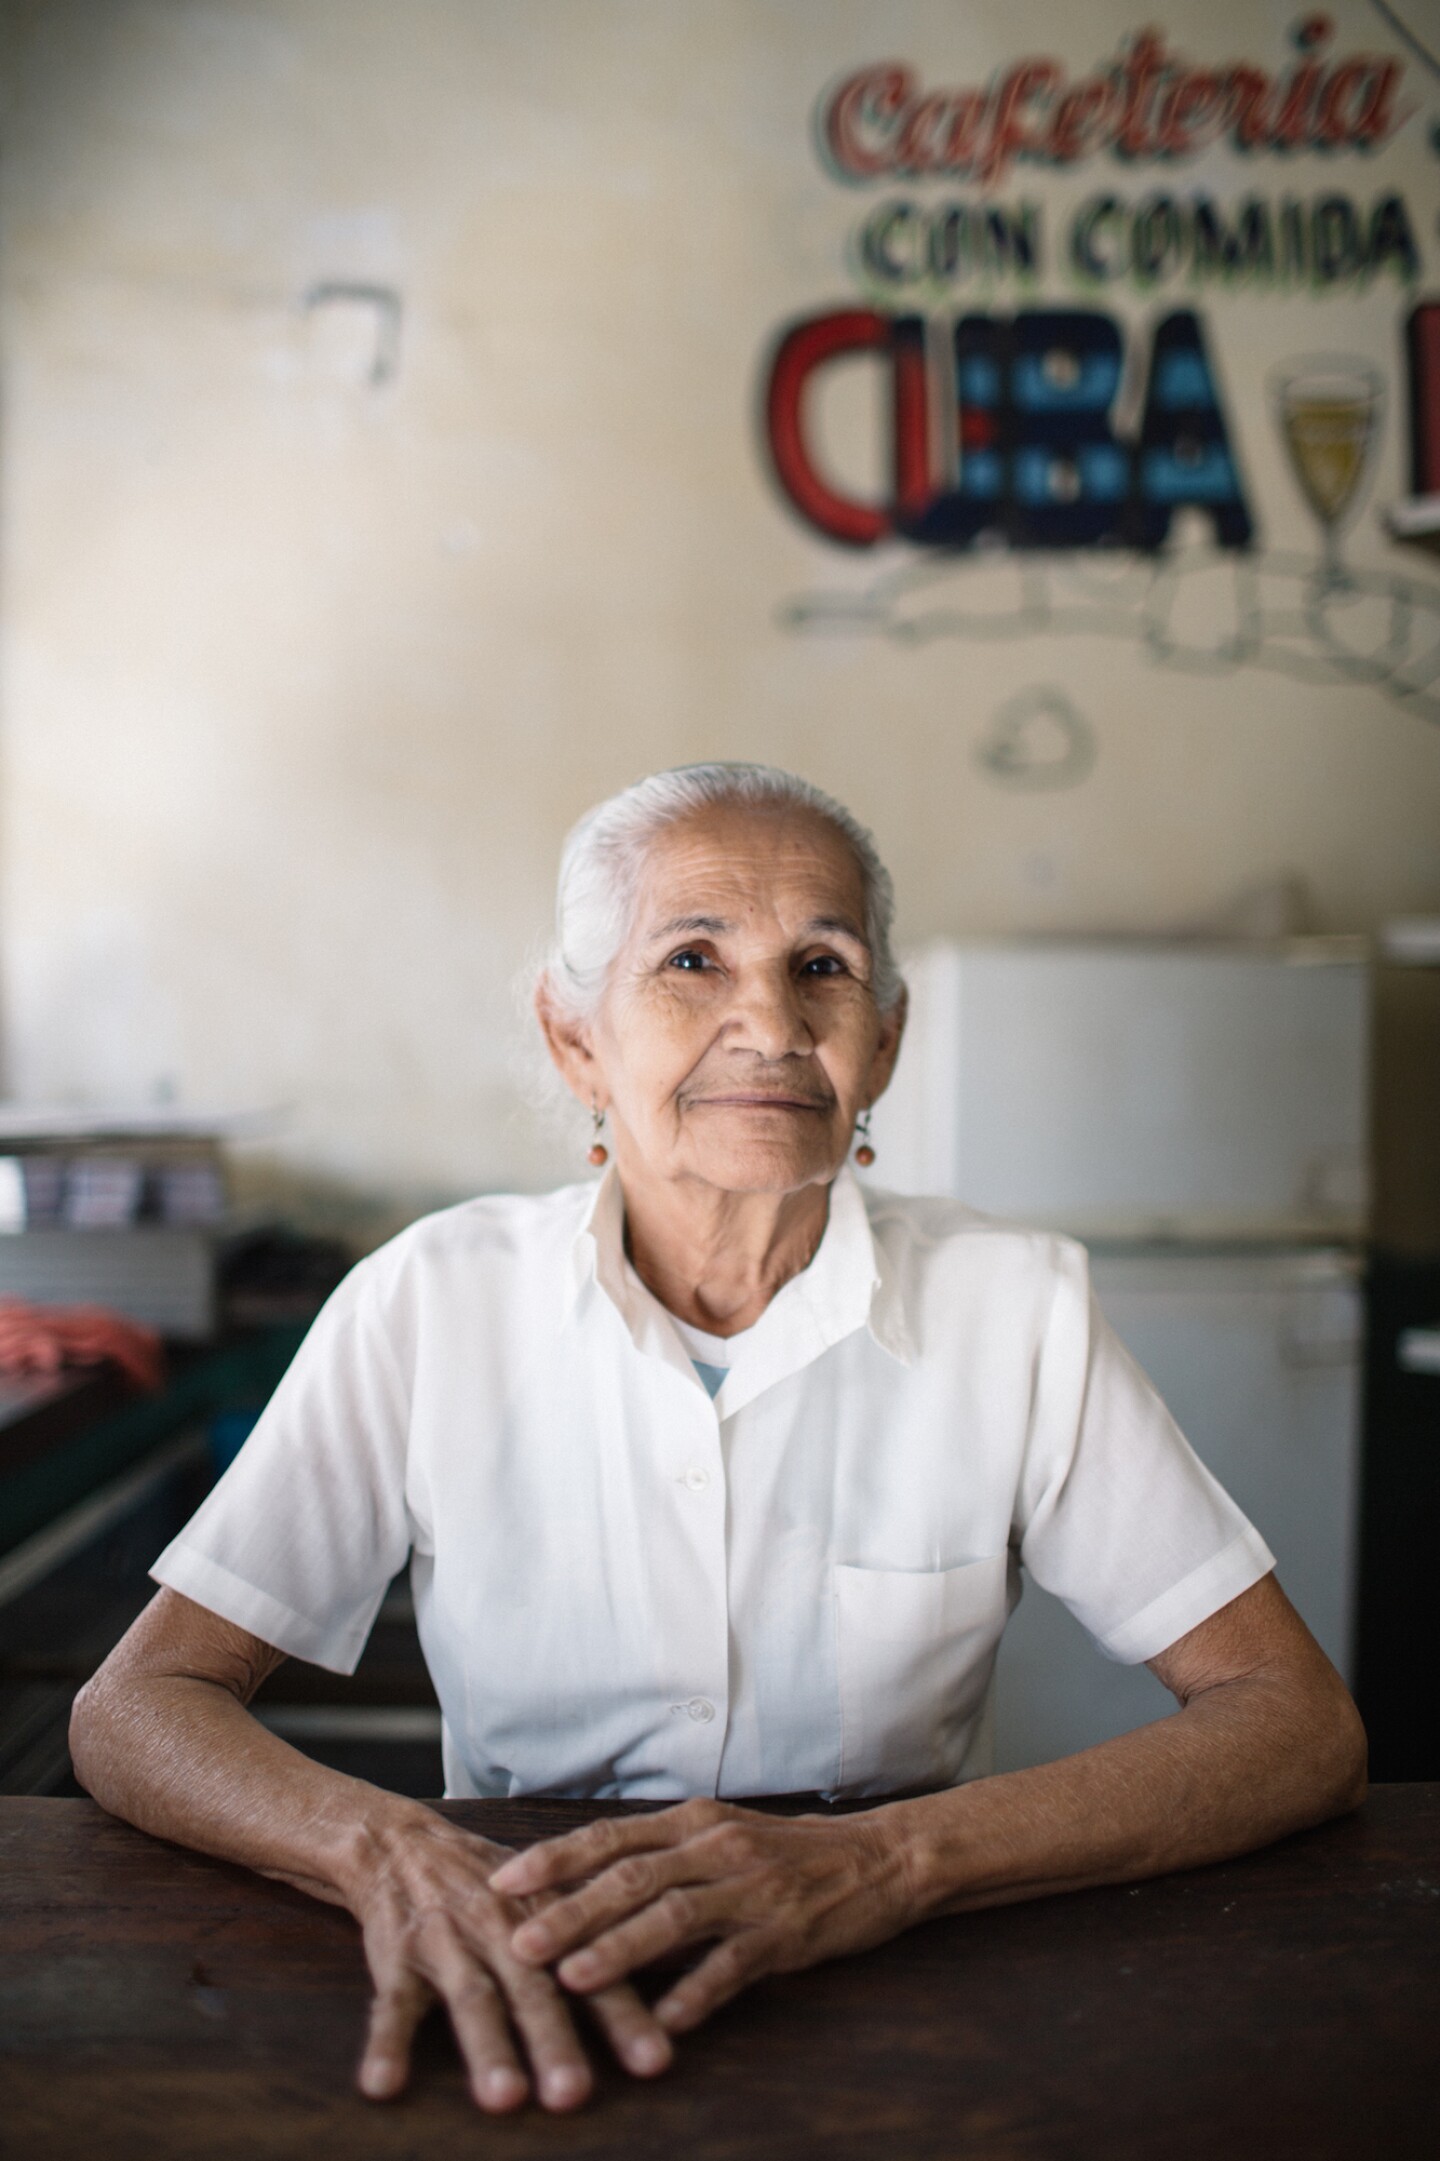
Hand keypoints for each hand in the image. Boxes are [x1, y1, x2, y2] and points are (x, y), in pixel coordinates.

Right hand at [345, 1809, 673, 2110]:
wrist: (402, 1845)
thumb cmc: (491, 1889)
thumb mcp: (546, 1903)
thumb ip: (597, 1943)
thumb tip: (677, 1981)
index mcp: (548, 1919)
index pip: (595, 1971)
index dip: (624, 2016)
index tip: (657, 2062)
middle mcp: (503, 1930)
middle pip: (535, 1990)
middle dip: (556, 2042)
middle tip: (577, 2094)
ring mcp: (450, 1943)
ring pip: (471, 1998)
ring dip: (487, 2048)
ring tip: (504, 2098)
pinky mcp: (398, 1957)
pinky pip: (391, 2005)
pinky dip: (385, 2045)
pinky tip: (382, 2086)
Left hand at [489, 1798, 917, 2033]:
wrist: (880, 1857)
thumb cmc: (788, 1852)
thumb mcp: (721, 1838)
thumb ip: (662, 1857)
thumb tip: (588, 1885)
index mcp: (694, 1821)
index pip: (610, 1835)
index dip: (554, 1859)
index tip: (500, 1880)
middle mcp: (716, 1847)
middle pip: (630, 1877)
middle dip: (569, 1911)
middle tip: (518, 1942)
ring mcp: (751, 1889)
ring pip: (673, 1917)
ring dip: (618, 1950)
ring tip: (572, 1980)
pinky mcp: (785, 1932)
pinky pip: (733, 1965)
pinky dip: (696, 1992)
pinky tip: (664, 2021)